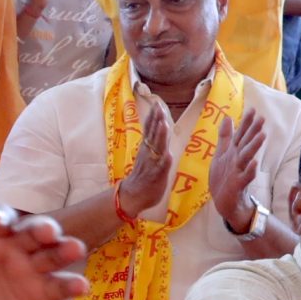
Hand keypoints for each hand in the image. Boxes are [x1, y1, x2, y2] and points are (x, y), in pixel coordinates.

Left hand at [0, 205, 88, 299]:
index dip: (0, 219)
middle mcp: (16, 245)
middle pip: (33, 232)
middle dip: (42, 228)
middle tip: (47, 230)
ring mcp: (32, 268)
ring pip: (53, 255)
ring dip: (65, 250)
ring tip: (75, 249)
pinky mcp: (43, 293)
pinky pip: (59, 287)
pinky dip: (72, 285)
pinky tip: (82, 286)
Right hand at [117, 98, 175, 216]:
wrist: (132, 195)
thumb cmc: (143, 176)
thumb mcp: (147, 156)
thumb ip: (153, 143)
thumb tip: (158, 127)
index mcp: (147, 148)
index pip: (150, 129)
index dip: (153, 117)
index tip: (156, 104)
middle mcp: (148, 153)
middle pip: (153, 134)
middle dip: (156, 121)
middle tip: (158, 107)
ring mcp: (152, 164)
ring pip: (157, 148)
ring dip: (160, 136)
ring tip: (163, 124)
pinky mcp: (156, 176)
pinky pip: (160, 168)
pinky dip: (164, 161)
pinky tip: (168, 155)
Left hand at [208, 109, 268, 232]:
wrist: (225, 202)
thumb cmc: (225, 177)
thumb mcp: (222, 154)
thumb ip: (225, 137)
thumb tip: (228, 118)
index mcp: (234, 152)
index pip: (241, 135)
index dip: (246, 123)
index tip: (253, 109)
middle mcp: (238, 160)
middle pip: (246, 144)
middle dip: (253, 132)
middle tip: (262, 118)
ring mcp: (239, 172)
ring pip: (247, 157)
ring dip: (254, 147)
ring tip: (262, 136)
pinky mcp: (238, 185)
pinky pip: (245, 177)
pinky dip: (250, 170)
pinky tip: (254, 163)